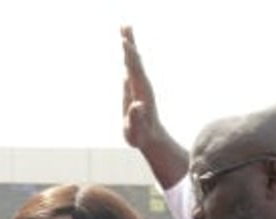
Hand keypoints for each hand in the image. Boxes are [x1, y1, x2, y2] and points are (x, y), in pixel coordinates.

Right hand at [121, 25, 161, 150]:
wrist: (150, 137)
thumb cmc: (141, 136)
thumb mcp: (136, 130)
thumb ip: (137, 118)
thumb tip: (137, 105)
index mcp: (141, 91)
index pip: (134, 69)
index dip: (129, 55)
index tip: (124, 41)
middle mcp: (141, 84)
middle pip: (135, 59)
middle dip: (130, 42)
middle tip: (124, 24)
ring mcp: (138, 85)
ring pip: (133, 61)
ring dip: (129, 44)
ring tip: (124, 30)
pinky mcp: (135, 87)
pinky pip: (131, 67)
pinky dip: (128, 55)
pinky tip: (127, 49)